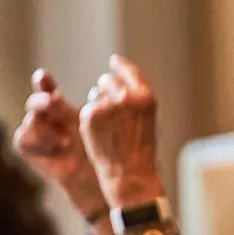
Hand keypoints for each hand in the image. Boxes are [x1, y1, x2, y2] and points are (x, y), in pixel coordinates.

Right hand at [16, 70, 104, 216]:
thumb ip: (104, 107)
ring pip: (29, 120)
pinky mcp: (35, 153)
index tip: (43, 76)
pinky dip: (38, 141)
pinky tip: (62, 147)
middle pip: (35, 102)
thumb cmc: (111, 152)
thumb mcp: (110, 126)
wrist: (105, 184)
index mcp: (63, 109)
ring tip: (68, 140)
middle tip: (52, 101)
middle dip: (40, 99)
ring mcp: (41, 137)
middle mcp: (48, 121)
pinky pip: (22, 139)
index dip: (42, 82)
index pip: (46, 88)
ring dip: (45, 126)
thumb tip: (105, 82)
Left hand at [80, 55, 164, 209]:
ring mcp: (108, 105)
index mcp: (146, 97)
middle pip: (107, 80)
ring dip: (98, 105)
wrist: (130, 173)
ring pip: (95, 93)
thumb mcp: (146, 118)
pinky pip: (87, 108)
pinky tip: (99, 133)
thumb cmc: (140, 148)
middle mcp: (127, 98)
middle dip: (106, 90)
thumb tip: (117, 74)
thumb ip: (134, 97)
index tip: (114, 61)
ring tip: (109, 128)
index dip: (120, 65)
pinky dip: (90, 119)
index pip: (130, 71)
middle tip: (112, 114)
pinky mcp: (91, 115)